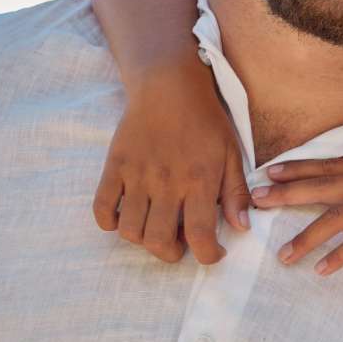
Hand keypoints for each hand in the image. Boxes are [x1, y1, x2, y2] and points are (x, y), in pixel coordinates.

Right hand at [93, 51, 248, 263]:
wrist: (169, 86)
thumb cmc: (206, 121)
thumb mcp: (233, 153)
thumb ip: (236, 192)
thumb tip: (241, 228)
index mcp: (199, 181)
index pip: (201, 235)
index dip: (207, 256)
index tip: (212, 254)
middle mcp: (166, 183)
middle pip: (159, 240)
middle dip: (171, 253)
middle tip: (180, 244)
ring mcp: (136, 176)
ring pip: (130, 230)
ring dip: (143, 240)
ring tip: (156, 229)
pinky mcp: (114, 166)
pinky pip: (101, 208)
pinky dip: (109, 222)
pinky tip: (126, 217)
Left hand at [251, 149, 342, 273]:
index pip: (332, 163)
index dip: (299, 167)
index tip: (269, 171)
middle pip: (324, 186)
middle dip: (288, 194)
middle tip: (255, 201)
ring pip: (338, 218)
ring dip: (307, 237)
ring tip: (282, 257)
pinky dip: (342, 256)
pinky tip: (323, 270)